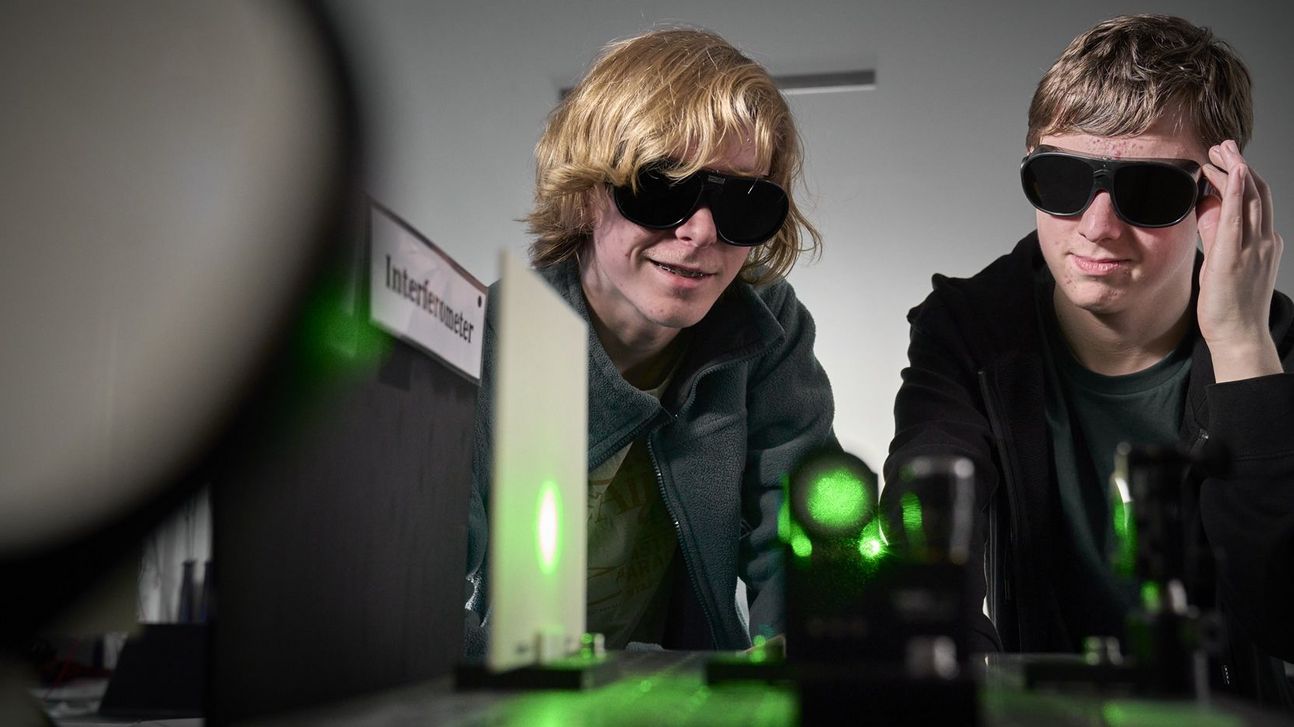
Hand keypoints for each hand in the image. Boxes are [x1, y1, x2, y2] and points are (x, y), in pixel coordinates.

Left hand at [1195, 139, 1283, 381]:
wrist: (1239, 336)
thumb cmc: (1229, 305)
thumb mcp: (1221, 262)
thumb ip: (1216, 234)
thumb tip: (1205, 209)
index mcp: (1263, 243)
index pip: (1255, 200)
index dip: (1242, 175)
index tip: (1226, 160)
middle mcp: (1263, 241)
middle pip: (1257, 192)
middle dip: (1240, 164)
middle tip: (1222, 146)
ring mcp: (1254, 248)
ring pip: (1252, 197)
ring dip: (1237, 169)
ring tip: (1222, 150)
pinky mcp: (1236, 256)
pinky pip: (1239, 217)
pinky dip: (1239, 191)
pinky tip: (1234, 171)